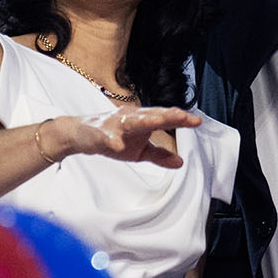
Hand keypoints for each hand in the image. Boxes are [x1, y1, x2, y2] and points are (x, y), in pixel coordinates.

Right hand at [59, 106, 199, 167]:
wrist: (80, 135)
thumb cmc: (114, 138)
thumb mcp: (139, 150)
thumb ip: (159, 155)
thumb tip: (181, 162)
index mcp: (143, 120)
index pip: (165, 117)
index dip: (180, 119)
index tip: (197, 122)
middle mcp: (131, 117)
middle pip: (152, 115)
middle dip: (169, 115)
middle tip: (185, 118)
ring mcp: (115, 124)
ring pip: (132, 121)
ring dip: (146, 120)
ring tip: (160, 121)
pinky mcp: (99, 133)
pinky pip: (107, 136)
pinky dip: (112, 139)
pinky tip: (118, 144)